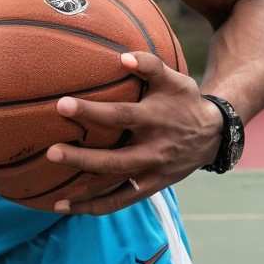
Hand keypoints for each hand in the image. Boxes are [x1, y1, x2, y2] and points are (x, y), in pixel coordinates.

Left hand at [46, 51, 222, 215]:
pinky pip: (122, 200)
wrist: (213, 135)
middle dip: (81, 158)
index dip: (91, 112)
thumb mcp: (173, 79)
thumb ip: (149, 64)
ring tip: (54, 198)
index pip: (119, 116)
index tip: (61, 105)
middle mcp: (152, 150)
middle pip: (113, 159)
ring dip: (85, 193)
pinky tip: (70, 207)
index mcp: (154, 119)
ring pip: (115, 187)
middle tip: (51, 152)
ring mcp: (152, 172)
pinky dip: (96, 207)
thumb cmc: (184, 101)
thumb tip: (122, 57)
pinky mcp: (151, 187)